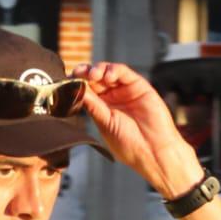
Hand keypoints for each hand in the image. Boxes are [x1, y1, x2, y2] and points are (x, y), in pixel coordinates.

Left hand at [72, 62, 203, 197]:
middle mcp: (113, 99)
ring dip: (98, 70)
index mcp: (102, 110)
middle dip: (85, 73)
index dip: (78, 84)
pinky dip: (114, 70)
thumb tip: (77, 90)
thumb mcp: (105, 123)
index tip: (68, 80)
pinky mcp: (138, 85)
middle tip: (78, 72)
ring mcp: (125, 91)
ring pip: (108, 73)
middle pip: (96, 80)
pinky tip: (107, 75)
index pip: (87, 92)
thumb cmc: (129, 144)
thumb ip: (93, 105)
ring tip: (93, 74)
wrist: (152, 150)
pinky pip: (124, 73)